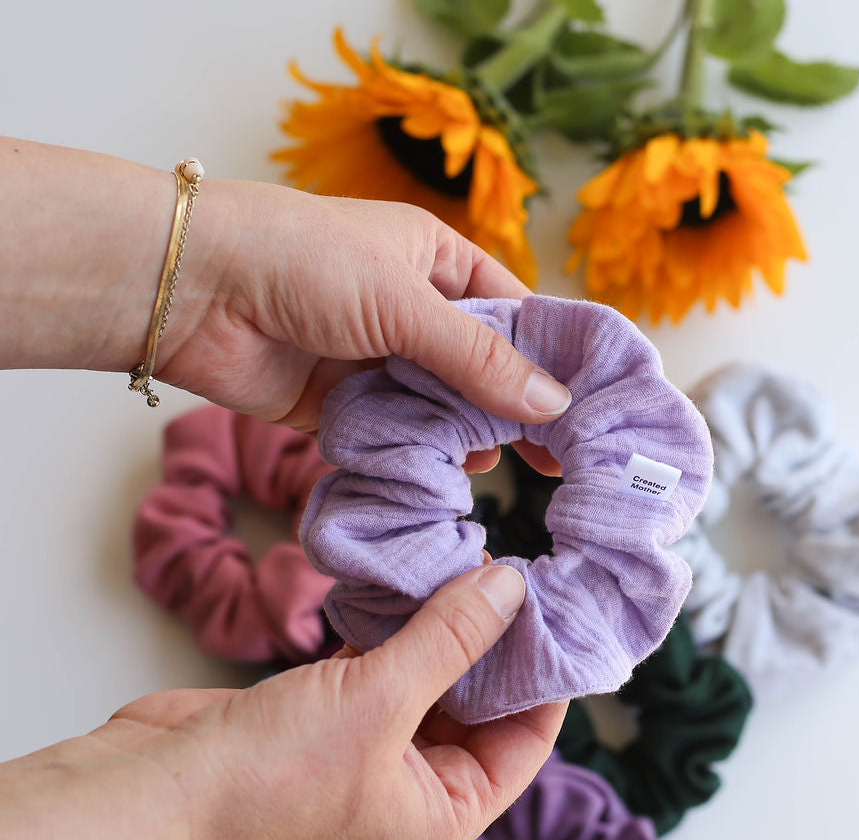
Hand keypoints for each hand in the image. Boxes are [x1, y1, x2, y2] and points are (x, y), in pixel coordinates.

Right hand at [96, 564, 564, 839]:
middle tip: (512, 573)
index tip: (559, 613)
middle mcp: (417, 785)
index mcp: (445, 812)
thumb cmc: (273, 775)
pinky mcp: (336, 712)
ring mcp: (374, 747)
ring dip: (444, 626)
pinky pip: (386, 663)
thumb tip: (511, 588)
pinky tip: (411, 581)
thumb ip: (449, 640)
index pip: (527, 741)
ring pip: (431, 677)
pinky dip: (397, 626)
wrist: (158, 785)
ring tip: (468, 564)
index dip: (547, 678)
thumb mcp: (379, 701)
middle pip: (481, 703)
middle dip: (492, 642)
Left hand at [159, 186, 569, 452]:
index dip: (548, 356)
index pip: (511, 311)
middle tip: (553, 456)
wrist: (189, 290)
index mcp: (434, 261)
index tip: (584, 404)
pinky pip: (392, 433)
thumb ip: (479, 359)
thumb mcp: (405, 302)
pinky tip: (440, 474)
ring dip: (460, 434)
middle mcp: (408, 310)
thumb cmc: (301, 261)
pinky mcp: (338, 405)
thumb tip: (553, 405)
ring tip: (493, 465)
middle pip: (478, 366)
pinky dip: (414, 452)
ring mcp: (373, 359)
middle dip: (509, 407)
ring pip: (437, 405)